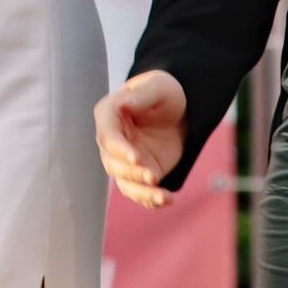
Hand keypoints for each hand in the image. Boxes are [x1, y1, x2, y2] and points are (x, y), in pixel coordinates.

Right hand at [97, 71, 187, 208]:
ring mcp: (123, 160)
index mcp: (109, 115)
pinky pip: (140, 192)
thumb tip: (121, 104)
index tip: (137, 158)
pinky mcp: (138, 174)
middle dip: (132, 173)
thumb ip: (142, 94)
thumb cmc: (165, 94)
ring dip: (141, 191)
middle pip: (112, 163)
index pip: (107, 136)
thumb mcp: (159, 87)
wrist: (181, 112)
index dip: (119, 149)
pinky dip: (151, 200)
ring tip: (163, 196)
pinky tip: (166, 200)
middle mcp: (111, 141)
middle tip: (154, 176)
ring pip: (125, 182)